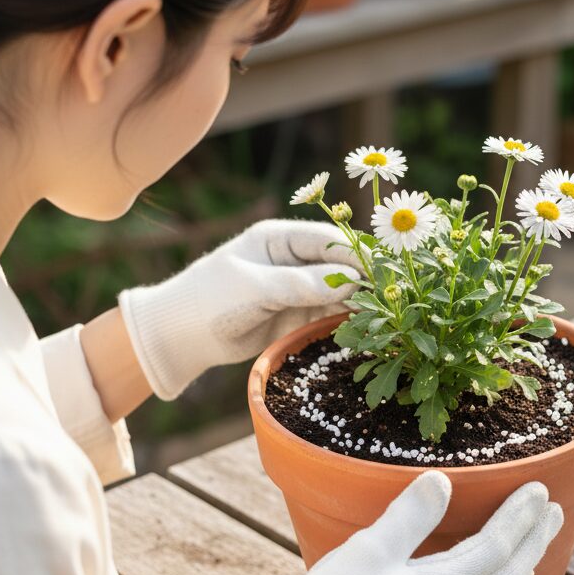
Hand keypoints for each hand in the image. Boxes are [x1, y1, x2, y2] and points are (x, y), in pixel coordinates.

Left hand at [118, 219, 361, 399]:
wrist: (180, 337)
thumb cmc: (209, 300)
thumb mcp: (254, 289)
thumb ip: (301, 285)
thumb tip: (351, 282)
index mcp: (279, 237)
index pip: (329, 240)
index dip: (358, 254)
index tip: (382, 271)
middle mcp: (292, 258)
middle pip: (340, 264)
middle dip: (365, 278)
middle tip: (393, 297)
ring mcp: (297, 287)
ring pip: (339, 291)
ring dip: (360, 302)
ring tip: (385, 316)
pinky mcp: (298, 314)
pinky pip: (330, 314)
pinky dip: (347, 320)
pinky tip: (365, 330)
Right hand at [230, 471, 563, 574]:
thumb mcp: (371, 549)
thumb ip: (410, 515)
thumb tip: (443, 480)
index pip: (497, 547)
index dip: (520, 517)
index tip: (540, 490)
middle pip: (509, 573)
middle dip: (534, 540)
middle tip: (556, 512)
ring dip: (522, 565)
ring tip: (536, 548)